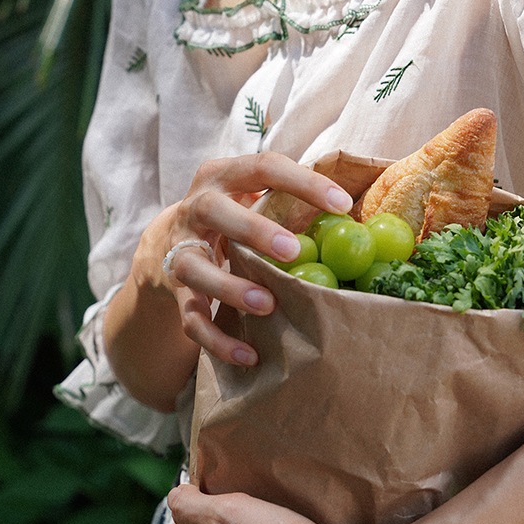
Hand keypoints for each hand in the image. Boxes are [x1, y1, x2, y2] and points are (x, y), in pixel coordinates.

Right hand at [139, 152, 352, 366]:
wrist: (167, 246)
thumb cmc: (234, 217)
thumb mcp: (253, 197)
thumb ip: (291, 201)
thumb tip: (356, 217)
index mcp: (223, 177)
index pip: (263, 167)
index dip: (303, 183)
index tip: (343, 205)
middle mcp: (194, 209)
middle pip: (214, 210)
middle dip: (253, 229)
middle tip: (293, 250)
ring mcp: (180, 251)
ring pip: (194, 268)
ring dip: (230, 287)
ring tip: (268, 305)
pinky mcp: (176, 292)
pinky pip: (191, 318)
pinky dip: (217, 340)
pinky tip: (249, 356)